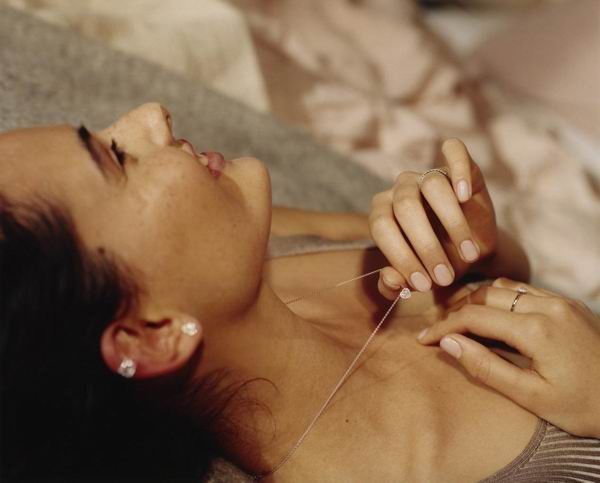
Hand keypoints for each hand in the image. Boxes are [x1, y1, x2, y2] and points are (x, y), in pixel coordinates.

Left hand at [369, 138, 496, 297]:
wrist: (471, 252)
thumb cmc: (436, 264)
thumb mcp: (417, 280)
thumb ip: (394, 284)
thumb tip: (390, 278)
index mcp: (382, 212)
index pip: (381, 226)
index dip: (400, 256)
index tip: (424, 284)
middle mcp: (400, 189)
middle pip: (405, 206)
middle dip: (426, 247)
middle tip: (445, 277)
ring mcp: (428, 175)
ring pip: (432, 185)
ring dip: (452, 224)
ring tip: (468, 254)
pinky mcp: (459, 167)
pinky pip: (455, 151)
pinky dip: (458, 169)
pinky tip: (464, 196)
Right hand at [418, 277, 599, 437]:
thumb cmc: (583, 406)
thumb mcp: (531, 396)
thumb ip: (486, 367)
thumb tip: (449, 344)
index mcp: (536, 329)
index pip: (473, 317)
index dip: (444, 327)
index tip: (424, 340)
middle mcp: (547, 306)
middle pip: (484, 295)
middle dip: (455, 310)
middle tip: (438, 330)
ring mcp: (559, 301)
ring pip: (502, 287)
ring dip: (476, 299)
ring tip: (457, 319)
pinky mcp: (567, 303)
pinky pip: (523, 290)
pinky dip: (498, 298)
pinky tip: (491, 314)